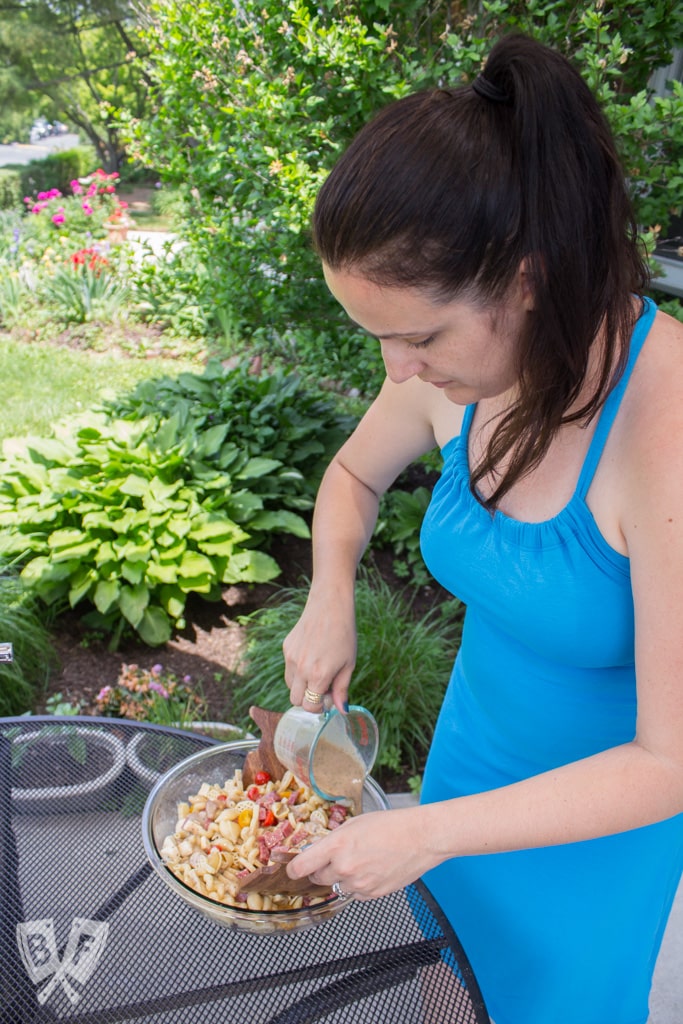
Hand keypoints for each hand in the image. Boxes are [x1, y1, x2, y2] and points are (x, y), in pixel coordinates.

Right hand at [282, 590, 356, 713]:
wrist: (330, 605)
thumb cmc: (344, 634)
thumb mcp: (348, 664)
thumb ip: (342, 690)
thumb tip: (341, 711)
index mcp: (318, 675)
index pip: (310, 706)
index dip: (319, 707)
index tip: (328, 700)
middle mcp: (301, 668)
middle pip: (296, 700)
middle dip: (308, 699)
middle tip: (323, 687)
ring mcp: (291, 657)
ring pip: (290, 685)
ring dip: (302, 686)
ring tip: (317, 671)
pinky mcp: (286, 648)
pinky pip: (288, 668)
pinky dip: (298, 670)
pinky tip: (312, 655)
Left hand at [286, 806, 436, 899]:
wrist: (420, 838)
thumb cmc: (391, 825)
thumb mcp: (355, 824)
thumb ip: (334, 840)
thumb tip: (320, 852)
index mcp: (337, 845)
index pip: (302, 866)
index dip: (294, 869)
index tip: (292, 870)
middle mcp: (344, 867)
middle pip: (317, 879)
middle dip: (321, 870)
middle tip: (334, 859)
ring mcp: (358, 883)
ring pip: (337, 887)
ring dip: (341, 878)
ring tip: (360, 861)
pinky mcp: (372, 894)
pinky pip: (355, 894)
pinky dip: (358, 885)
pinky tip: (371, 870)